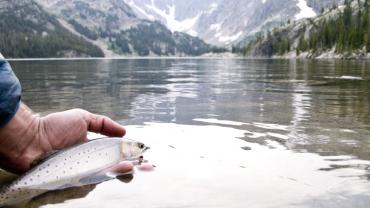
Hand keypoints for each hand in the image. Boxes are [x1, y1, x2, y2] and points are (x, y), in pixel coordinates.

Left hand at [0, 103, 132, 172]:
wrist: (31, 138)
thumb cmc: (53, 127)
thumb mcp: (82, 118)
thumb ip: (103, 123)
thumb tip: (124, 132)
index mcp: (93, 148)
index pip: (114, 153)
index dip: (129, 155)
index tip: (143, 155)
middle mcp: (89, 161)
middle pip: (113, 167)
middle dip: (130, 166)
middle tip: (144, 165)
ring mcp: (82, 172)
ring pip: (105, 175)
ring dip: (120, 172)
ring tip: (131, 167)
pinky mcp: (74, 180)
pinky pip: (91, 181)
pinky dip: (104, 177)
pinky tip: (116, 171)